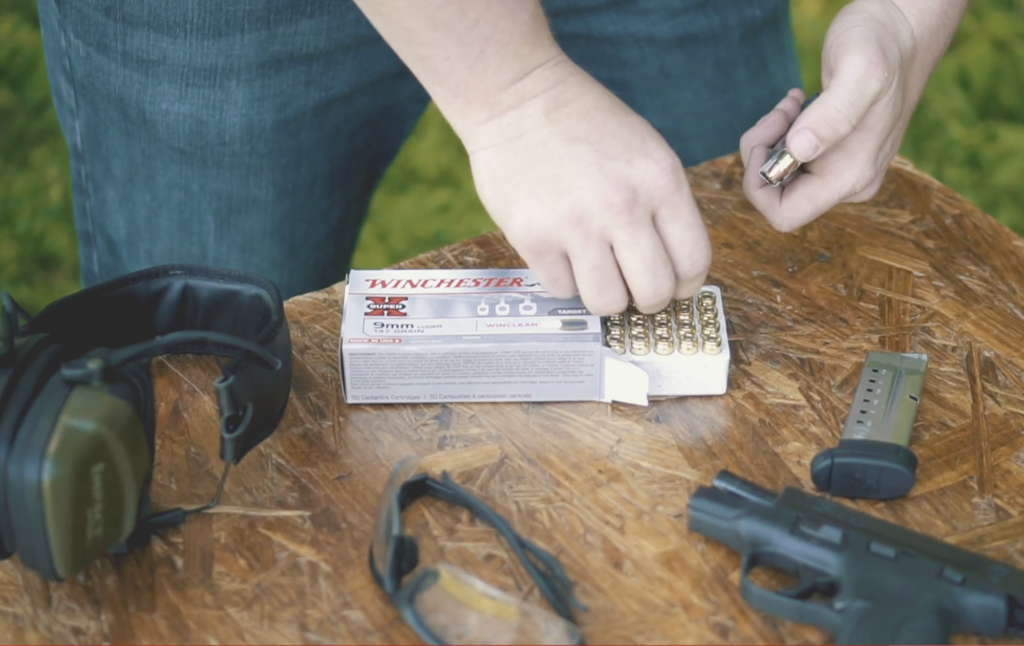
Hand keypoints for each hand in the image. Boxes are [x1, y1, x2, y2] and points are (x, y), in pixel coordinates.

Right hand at [460, 56, 710, 314]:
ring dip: (604, 294)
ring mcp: (575, 225)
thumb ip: (663, 206)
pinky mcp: (533, 238)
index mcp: (661, 181)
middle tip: (632, 287)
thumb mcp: (646, 151)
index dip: (684, 285)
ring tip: (594, 270)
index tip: (671, 284)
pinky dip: (563, 277)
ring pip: (607, 303)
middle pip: (653, 293)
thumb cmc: (584, 123)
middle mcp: (622, 207)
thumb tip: (671, 268)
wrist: (516, 96)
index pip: (692, 262)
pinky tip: (559, 249)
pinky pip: (562, 289)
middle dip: (646, 300)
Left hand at [740, 0, 967, 230]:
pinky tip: (798, 104)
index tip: (767, 139)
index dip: (759, 184)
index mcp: (851, 178)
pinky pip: (790, 158)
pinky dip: (782, 132)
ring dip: (772, 137)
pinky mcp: (834, 153)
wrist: (902, 29)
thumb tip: (799, 150)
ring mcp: (842, 169)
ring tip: (793, 103)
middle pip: (777, 194)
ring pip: (780, 174)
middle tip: (782, 111)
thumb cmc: (882, 44)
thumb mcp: (859, 72)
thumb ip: (833, 115)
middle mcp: (848, 182)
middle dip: (764, 153)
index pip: (783, 215)